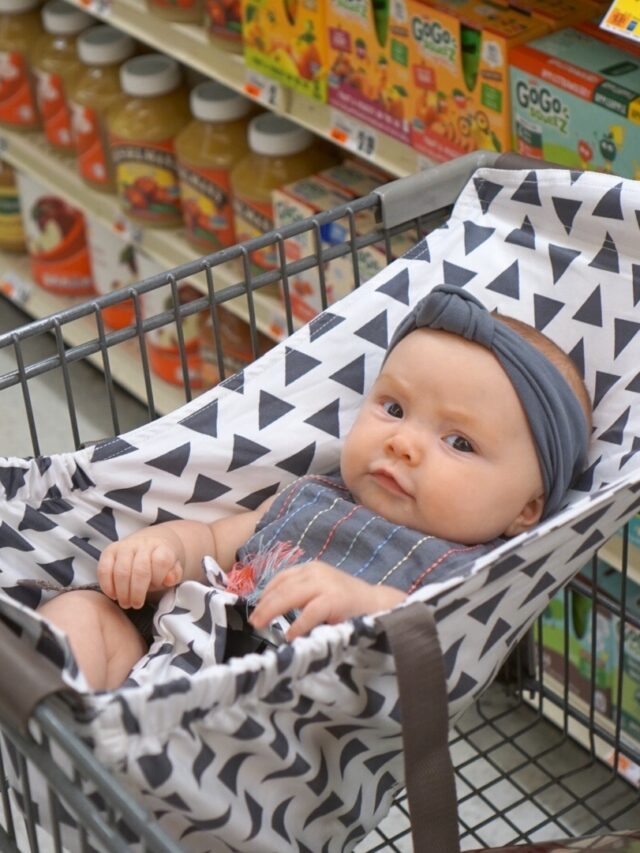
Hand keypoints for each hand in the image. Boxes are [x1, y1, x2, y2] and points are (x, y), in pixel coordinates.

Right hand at [98, 532, 183, 609]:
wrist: (151, 544)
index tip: (157, 586)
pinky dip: (107, 585)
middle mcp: (143, 544)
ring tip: (125, 603)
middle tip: (136, 605)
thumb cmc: (160, 564)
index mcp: (162, 547)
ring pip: (121, 571)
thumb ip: (174, 575)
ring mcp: (125, 546)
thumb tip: (168, 579)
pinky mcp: (109, 551)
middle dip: (137, 592)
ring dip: (122, 592)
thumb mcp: (173, 570)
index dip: (159, 578)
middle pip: (140, 569)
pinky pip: (104, 569)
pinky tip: (113, 595)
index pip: (161, 561)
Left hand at [248, 561, 406, 640]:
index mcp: (310, 569)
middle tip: (253, 622)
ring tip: (261, 626)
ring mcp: (325, 584)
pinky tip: (290, 635)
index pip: (281, 578)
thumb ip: (301, 597)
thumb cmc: (347, 603)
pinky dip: (297, 624)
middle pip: (281, 587)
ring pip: (290, 595)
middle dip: (264, 605)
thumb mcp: (320, 593)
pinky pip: (310, 612)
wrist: (378, 604)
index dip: (265, 594)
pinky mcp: (334, 599)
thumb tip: (272, 613)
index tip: (256, 609)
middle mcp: (315, 572)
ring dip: (272, 611)